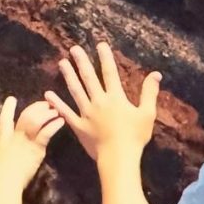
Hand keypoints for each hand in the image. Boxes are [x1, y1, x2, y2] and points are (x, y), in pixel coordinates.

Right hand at [0, 96, 62, 190]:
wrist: (3, 185)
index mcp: (3, 140)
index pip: (5, 120)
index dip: (8, 109)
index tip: (12, 98)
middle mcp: (15, 138)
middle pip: (26, 116)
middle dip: (36, 108)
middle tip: (45, 104)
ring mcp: (26, 142)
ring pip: (37, 121)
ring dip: (47, 114)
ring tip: (55, 110)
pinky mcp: (36, 149)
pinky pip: (47, 133)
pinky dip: (54, 125)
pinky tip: (61, 121)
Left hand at [46, 42, 161, 160]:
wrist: (118, 158)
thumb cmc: (135, 137)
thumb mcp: (147, 114)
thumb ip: (149, 93)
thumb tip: (156, 74)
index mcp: (115, 98)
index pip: (109, 73)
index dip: (105, 58)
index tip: (100, 45)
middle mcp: (99, 102)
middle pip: (89, 78)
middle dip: (81, 61)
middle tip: (74, 48)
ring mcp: (86, 113)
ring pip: (75, 90)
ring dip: (68, 75)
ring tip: (62, 62)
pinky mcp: (78, 126)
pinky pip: (65, 112)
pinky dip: (57, 103)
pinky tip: (48, 94)